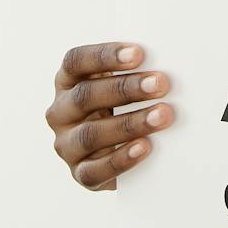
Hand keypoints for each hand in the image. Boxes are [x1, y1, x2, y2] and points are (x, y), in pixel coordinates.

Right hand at [45, 41, 175, 191]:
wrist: (120, 153)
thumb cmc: (125, 106)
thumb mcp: (122, 86)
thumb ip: (134, 71)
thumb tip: (167, 61)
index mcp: (67, 81)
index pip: (75, 62)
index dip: (104, 56)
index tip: (139, 53)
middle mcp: (60, 112)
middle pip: (85, 96)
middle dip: (126, 89)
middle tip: (161, 84)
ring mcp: (66, 145)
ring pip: (91, 134)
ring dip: (130, 123)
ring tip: (162, 116)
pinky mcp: (80, 173)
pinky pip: (96, 170)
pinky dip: (121, 158)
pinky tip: (145, 146)